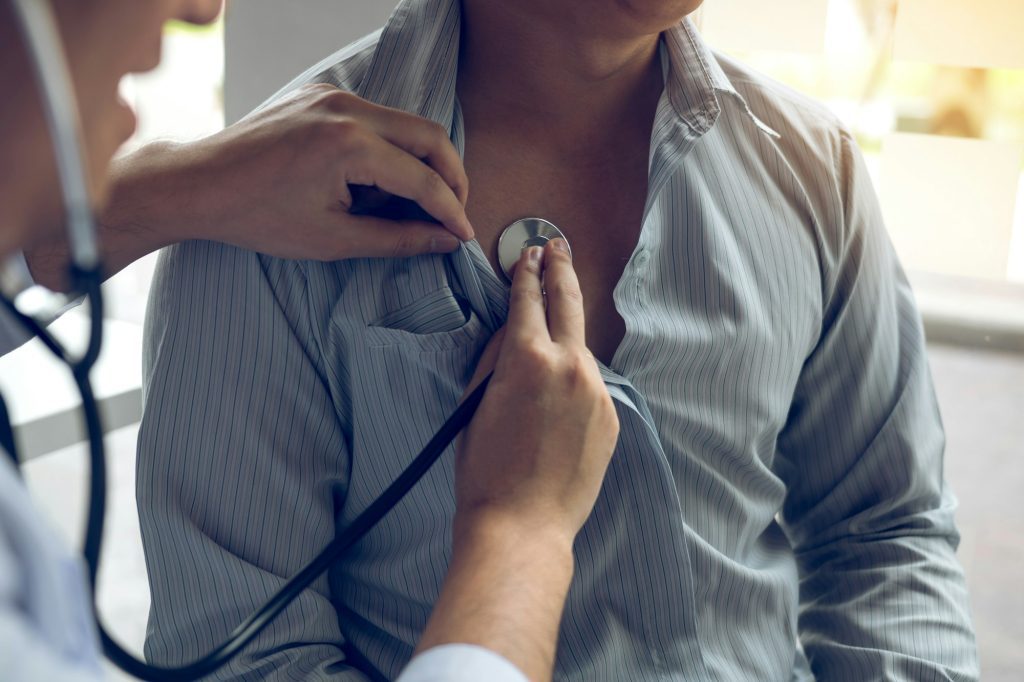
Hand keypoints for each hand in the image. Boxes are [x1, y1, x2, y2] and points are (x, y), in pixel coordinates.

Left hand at [165, 82, 473, 258]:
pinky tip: (378, 179)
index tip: (462, 234)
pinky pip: (374, 117)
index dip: (450, 210)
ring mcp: (331, 95)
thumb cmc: (255, 215)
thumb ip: (398, 239)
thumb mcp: (333, 239)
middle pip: (429, 135)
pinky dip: (389, 146)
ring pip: (404, 123)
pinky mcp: (319, 95)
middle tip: (454, 210)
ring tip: (415, 201)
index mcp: (349, 145)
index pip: (423, 178)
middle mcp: (346, 109)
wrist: (198, 185)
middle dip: (451, 176)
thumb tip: (442, 240)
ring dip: (420, 161)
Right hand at [414, 240, 618, 681]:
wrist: (522, 525)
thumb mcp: (476, 403)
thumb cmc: (484, 470)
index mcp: (527, 357)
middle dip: (562, 269)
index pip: (528, 298)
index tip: (530, 252)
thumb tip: (513, 331)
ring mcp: (597, 392)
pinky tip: (556, 409)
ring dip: (566, 341)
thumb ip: (498, 358)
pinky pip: (591, 388)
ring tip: (548, 348)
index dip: (527, 271)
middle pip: (570, 302)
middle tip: (559, 245)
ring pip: (581, 352)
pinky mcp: (611, 418)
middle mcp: (570, 365)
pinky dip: (575, 385)